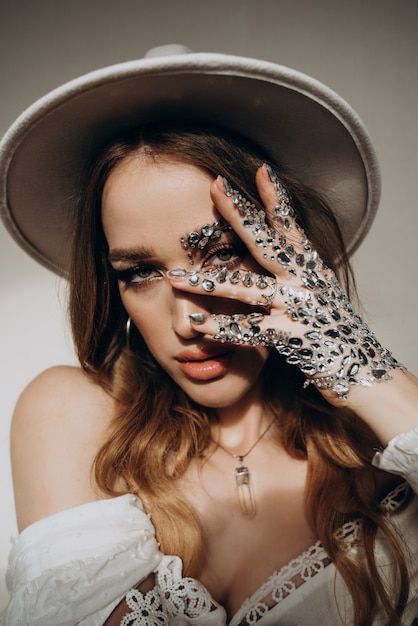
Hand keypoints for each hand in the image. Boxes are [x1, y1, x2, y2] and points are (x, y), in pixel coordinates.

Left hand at [168, 164, 403, 402]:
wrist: (362, 369)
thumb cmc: (335, 330)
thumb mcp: (319, 293)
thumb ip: (296, 274)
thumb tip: (274, 256)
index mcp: (311, 268)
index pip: (291, 227)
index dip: (276, 199)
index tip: (260, 170)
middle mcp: (304, 281)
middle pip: (265, 243)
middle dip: (238, 214)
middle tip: (215, 187)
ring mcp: (298, 307)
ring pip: (246, 288)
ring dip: (207, 283)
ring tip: (175, 278)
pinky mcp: (292, 336)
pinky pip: (250, 330)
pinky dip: (222, 327)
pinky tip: (197, 324)